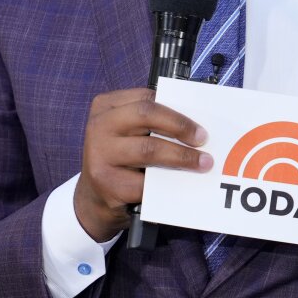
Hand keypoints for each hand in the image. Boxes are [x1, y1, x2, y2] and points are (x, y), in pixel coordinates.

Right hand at [73, 88, 211, 241]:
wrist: (95, 198)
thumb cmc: (120, 158)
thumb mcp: (127, 133)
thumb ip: (150, 123)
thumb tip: (192, 124)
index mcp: (106, 106)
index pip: (146, 99)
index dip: (175, 110)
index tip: (199, 122)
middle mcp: (99, 126)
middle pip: (146, 115)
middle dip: (180, 126)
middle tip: (203, 139)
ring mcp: (99, 155)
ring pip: (148, 148)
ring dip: (181, 156)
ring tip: (202, 162)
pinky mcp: (107, 183)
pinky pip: (145, 181)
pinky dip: (168, 183)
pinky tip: (181, 184)